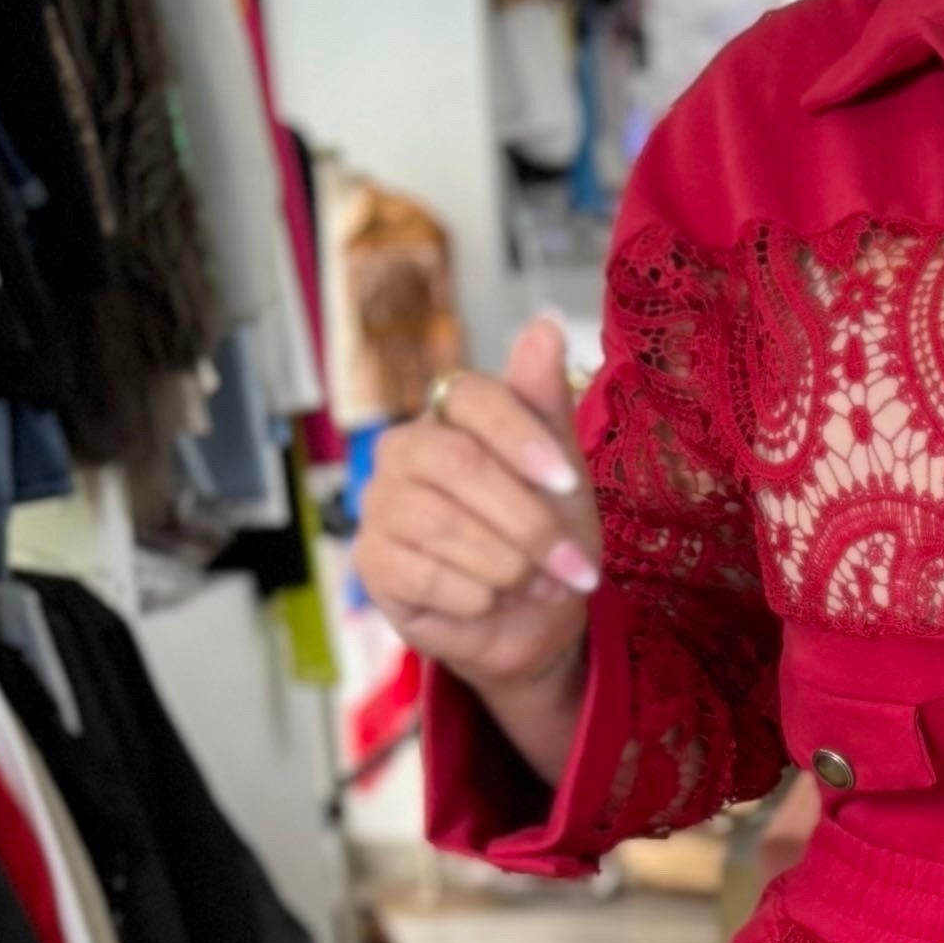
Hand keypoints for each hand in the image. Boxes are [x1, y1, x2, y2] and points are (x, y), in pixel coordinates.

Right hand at [353, 317, 599, 693]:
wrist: (531, 619)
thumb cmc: (545, 534)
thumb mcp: (562, 472)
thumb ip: (547, 403)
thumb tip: (544, 324)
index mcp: (449, 414)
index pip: (470, 397)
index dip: (521, 438)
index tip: (568, 484)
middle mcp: (404, 450)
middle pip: (459, 465)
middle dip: (527, 523)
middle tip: (572, 563)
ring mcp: (380, 504)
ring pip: (441, 524)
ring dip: (509, 566)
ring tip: (539, 584)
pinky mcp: (371, 561)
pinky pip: (424, 575)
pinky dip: (476, 597)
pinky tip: (493, 602)